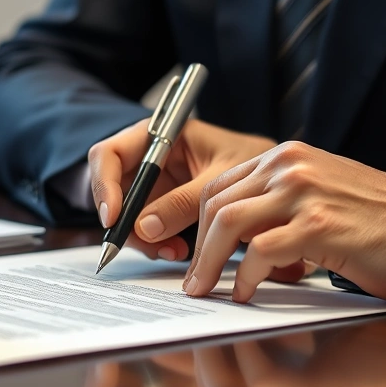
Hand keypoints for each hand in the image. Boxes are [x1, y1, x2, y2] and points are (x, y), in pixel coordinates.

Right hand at [88, 119, 275, 261]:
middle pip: (114, 190)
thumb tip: (144, 228)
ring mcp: (157, 184)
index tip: (114, 218)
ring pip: (129, 216)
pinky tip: (180, 250)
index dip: (104, 186)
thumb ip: (182, 201)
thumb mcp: (220, 178)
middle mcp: (151, 158)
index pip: (109, 155)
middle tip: (148, 244)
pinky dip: (158, 243)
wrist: (281, 179)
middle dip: (126, 222)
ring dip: (144, 239)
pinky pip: (147, 229)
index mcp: (161, 134)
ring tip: (176, 252)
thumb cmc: (256, 161)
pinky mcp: (165, 207)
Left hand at [182, 141, 385, 302]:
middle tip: (194, 281)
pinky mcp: (317, 225)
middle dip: (196, 246)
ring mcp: (304, 192)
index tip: (193, 255)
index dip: (199, 224)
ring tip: (207, 290)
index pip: (221, 185)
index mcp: (289, 157)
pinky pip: (259, 251)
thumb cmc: (381, 225)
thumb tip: (237, 239)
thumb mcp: (321, 198)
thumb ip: (280, 205)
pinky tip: (246, 294)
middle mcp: (291, 165)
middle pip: (217, 202)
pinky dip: (245, 277)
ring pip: (228, 223)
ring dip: (209, 263)